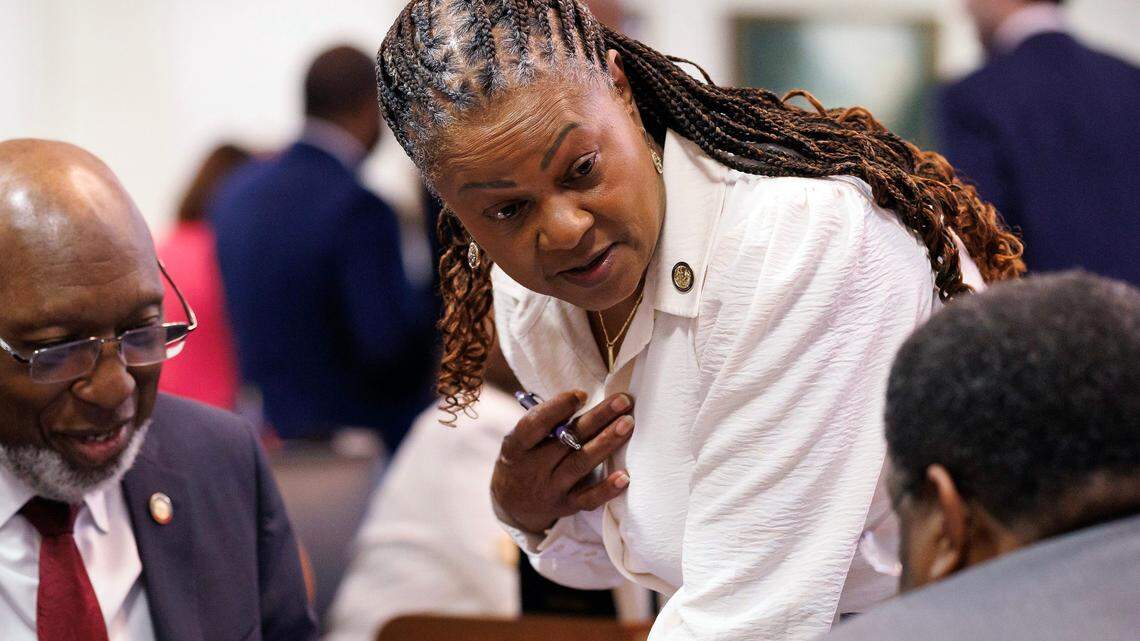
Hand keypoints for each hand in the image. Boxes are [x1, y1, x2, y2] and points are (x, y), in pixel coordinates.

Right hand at [492, 391, 635, 534]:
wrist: (511, 502)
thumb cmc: (524, 456)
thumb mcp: (521, 438)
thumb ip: (545, 421)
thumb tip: (582, 397)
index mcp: (516, 446)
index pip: (535, 425)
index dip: (557, 408)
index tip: (582, 394)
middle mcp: (532, 468)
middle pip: (567, 440)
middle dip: (597, 418)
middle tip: (622, 401)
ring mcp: (550, 489)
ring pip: (580, 464)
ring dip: (606, 443)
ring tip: (627, 424)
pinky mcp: (567, 506)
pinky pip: (588, 499)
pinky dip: (606, 489)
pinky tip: (624, 476)